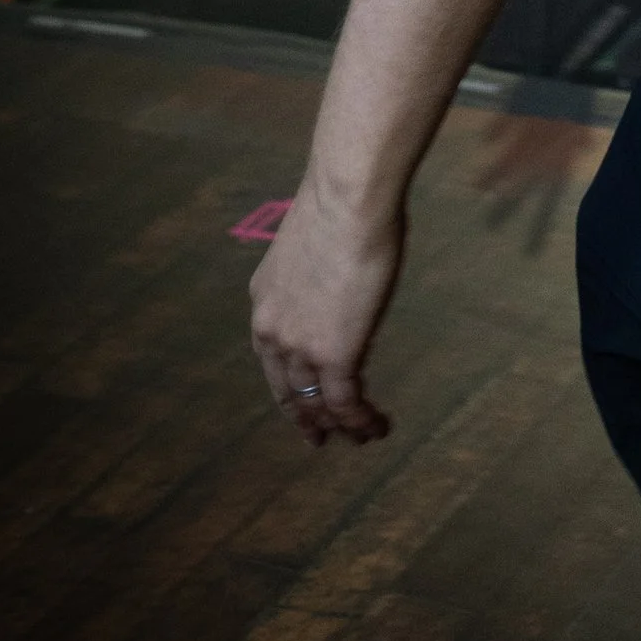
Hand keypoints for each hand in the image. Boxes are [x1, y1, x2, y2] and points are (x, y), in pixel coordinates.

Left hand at [249, 186, 401, 448]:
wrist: (346, 202)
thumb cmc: (340, 208)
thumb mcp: (311, 250)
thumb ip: (315, 279)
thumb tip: (337, 283)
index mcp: (263, 303)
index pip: (272, 360)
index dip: (288, 386)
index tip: (302, 400)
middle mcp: (273, 332)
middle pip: (287, 390)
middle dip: (305, 418)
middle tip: (320, 438)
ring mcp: (301, 348)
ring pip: (316, 403)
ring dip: (339, 426)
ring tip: (361, 437)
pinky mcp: (335, 355)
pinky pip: (346, 403)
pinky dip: (360, 421)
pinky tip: (376, 427)